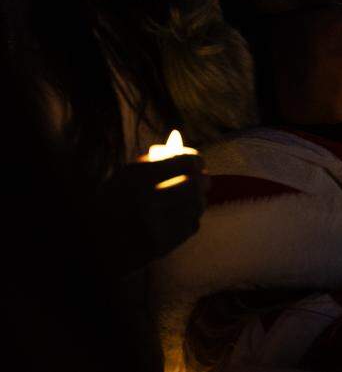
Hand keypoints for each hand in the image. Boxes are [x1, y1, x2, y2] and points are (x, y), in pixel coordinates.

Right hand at [94, 156, 207, 273]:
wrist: (87, 245)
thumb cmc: (110, 205)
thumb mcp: (124, 178)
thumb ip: (154, 163)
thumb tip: (183, 147)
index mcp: (135, 176)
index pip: (184, 162)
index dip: (196, 161)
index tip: (197, 164)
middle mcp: (145, 198)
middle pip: (195, 184)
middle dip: (203, 181)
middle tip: (203, 181)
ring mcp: (153, 224)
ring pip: (196, 206)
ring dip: (199, 200)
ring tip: (192, 199)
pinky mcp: (159, 246)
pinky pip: (191, 226)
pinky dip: (191, 219)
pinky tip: (181, 217)